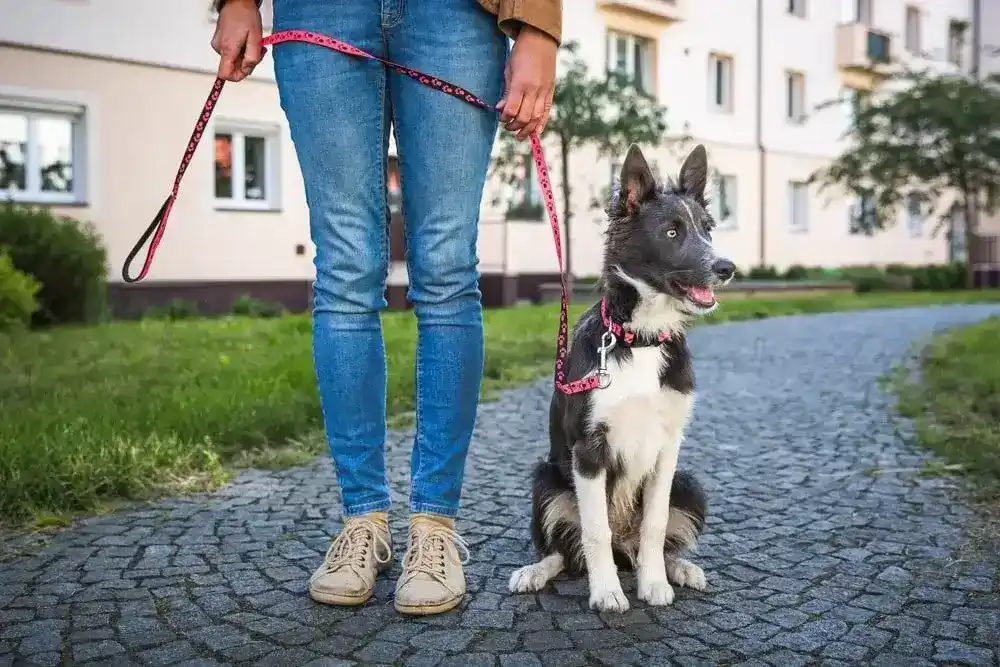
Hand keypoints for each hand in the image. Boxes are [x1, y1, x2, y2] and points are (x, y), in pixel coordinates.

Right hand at [211, 0, 263, 81]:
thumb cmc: (247, 16)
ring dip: (244, 55)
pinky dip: (240, 50)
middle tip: (257, 51)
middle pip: (231, 67)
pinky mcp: (218, 40)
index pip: (225, 75)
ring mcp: (217, 44)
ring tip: (251, 43)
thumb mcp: (255, 39)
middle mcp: (219, 48)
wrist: (238, 1)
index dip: (238, 75)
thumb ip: (252, 58)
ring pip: (232, 60)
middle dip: (246, 63)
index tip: (249, 67)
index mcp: (228, 49)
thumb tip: (247, 69)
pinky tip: (245, 40)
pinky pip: (230, 52)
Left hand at [497, 25, 557, 140]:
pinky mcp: (551, 91)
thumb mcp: (509, 70)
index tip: (501, 117)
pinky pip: (546, 112)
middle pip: (524, 117)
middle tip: (508, 126)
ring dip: (527, 129)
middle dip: (514, 126)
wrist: (540, 40)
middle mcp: (534, 89)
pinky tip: (535, 133)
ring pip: (536, 118)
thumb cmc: (520, 53)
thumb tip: (501, 109)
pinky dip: (541, 124)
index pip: (512, 109)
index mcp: (521, 83)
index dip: (505, 117)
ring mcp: (544, 91)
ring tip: (519, 135)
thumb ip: (506, 92)